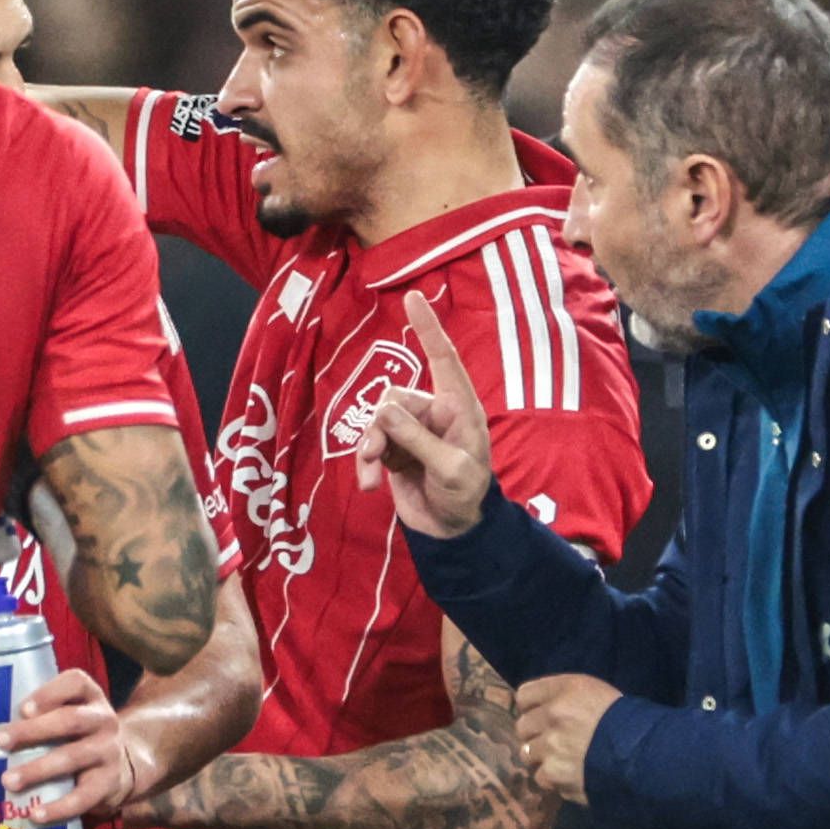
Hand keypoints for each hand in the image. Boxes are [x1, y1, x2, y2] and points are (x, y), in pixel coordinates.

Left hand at [0, 668, 150, 825]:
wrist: (120, 767)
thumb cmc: (76, 736)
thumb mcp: (67, 714)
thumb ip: (39, 715)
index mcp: (90, 696)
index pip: (76, 683)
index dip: (49, 693)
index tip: (23, 709)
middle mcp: (104, 720)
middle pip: (70, 720)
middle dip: (33, 731)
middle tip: (0, 741)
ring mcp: (109, 752)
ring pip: (73, 757)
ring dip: (37, 770)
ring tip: (8, 781)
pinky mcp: (109, 783)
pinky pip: (83, 797)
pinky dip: (58, 808)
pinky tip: (35, 814)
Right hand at [356, 287, 497, 535]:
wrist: (451, 530)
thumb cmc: (465, 495)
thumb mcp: (449, 469)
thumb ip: (418, 439)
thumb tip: (384, 412)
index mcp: (458, 407)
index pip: (443, 359)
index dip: (428, 328)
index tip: (413, 297)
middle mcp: (433, 413)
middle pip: (395, 397)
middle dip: (382, 426)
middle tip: (378, 456)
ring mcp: (411, 431)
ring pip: (377, 420)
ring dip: (369, 448)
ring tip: (370, 478)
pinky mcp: (393, 450)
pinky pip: (369, 444)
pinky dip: (364, 463)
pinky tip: (368, 485)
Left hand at [513, 673, 618, 802]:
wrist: (645, 755)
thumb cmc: (627, 721)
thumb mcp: (598, 695)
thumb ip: (567, 698)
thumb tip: (541, 710)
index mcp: (566, 690)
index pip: (524, 695)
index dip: (531, 707)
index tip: (541, 716)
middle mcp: (553, 715)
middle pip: (522, 726)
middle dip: (536, 734)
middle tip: (554, 741)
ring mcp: (551, 747)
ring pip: (529, 754)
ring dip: (543, 758)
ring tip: (563, 761)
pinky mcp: (555, 775)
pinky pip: (541, 777)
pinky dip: (553, 779)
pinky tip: (571, 776)